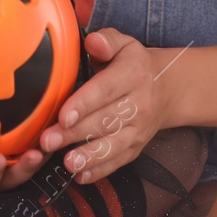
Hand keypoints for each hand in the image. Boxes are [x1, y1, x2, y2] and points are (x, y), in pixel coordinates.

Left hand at [35, 29, 172, 184]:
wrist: (167, 88)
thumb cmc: (135, 64)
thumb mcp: (125, 44)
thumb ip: (107, 41)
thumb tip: (93, 42)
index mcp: (133, 75)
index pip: (106, 90)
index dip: (84, 103)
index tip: (63, 114)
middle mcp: (139, 105)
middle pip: (104, 121)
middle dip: (74, 133)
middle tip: (48, 141)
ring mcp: (139, 130)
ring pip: (113, 146)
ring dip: (88, 156)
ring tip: (67, 163)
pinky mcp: (136, 148)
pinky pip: (118, 162)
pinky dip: (100, 171)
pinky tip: (81, 176)